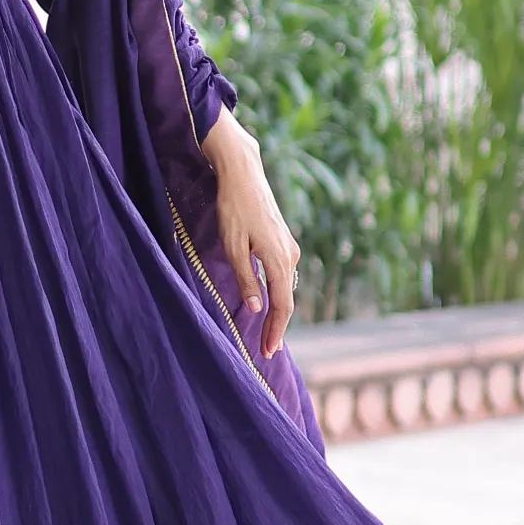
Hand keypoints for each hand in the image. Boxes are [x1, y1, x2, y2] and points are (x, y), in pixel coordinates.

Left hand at [201, 109, 300, 358]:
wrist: (243, 173)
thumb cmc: (233, 208)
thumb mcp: (233, 246)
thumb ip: (245, 278)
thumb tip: (256, 308)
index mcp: (279, 260)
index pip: (281, 305)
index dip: (275, 330)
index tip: (268, 351)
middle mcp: (290, 255)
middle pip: (287, 299)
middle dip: (277, 326)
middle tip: (266, 350)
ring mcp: (289, 246)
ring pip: (286, 287)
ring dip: (277, 311)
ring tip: (267, 333)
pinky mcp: (283, 240)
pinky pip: (283, 274)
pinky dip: (277, 293)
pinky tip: (268, 301)